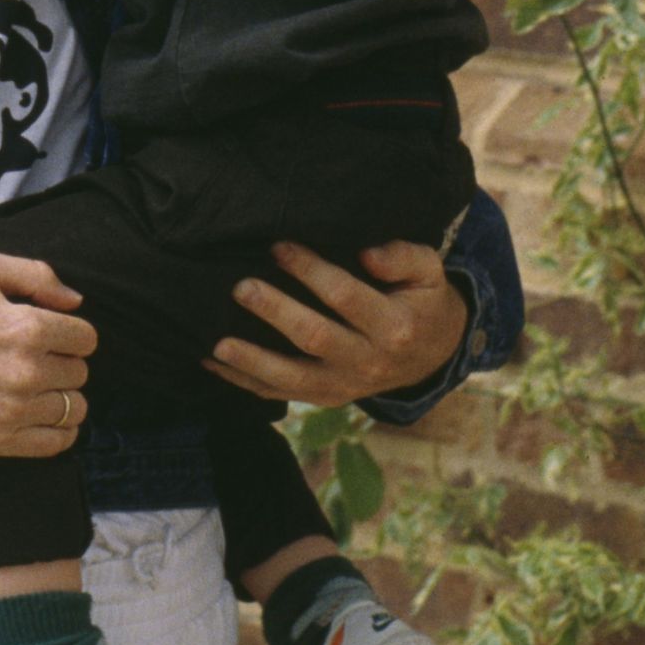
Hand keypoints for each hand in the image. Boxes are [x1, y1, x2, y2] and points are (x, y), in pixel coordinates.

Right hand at [0, 252, 96, 457]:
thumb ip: (37, 275)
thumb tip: (75, 301)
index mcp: (28, 327)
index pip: (86, 338)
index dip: (69, 332)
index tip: (47, 333)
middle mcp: (27, 371)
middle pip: (79, 373)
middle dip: (61, 361)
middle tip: (31, 357)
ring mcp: (13, 410)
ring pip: (73, 409)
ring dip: (60, 396)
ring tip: (33, 386)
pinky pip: (56, 443)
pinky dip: (58, 430)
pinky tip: (39, 414)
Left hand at [208, 239, 464, 406]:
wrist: (431, 356)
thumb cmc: (421, 301)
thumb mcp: (429, 272)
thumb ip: (404, 256)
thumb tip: (368, 253)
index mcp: (395, 327)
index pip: (346, 297)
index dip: (311, 271)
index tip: (278, 247)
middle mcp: (369, 361)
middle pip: (315, 338)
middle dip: (275, 312)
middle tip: (241, 287)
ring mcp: (346, 386)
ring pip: (292, 378)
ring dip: (252, 360)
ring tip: (217, 343)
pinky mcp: (326, 398)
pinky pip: (280, 395)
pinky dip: (244, 381)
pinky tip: (212, 363)